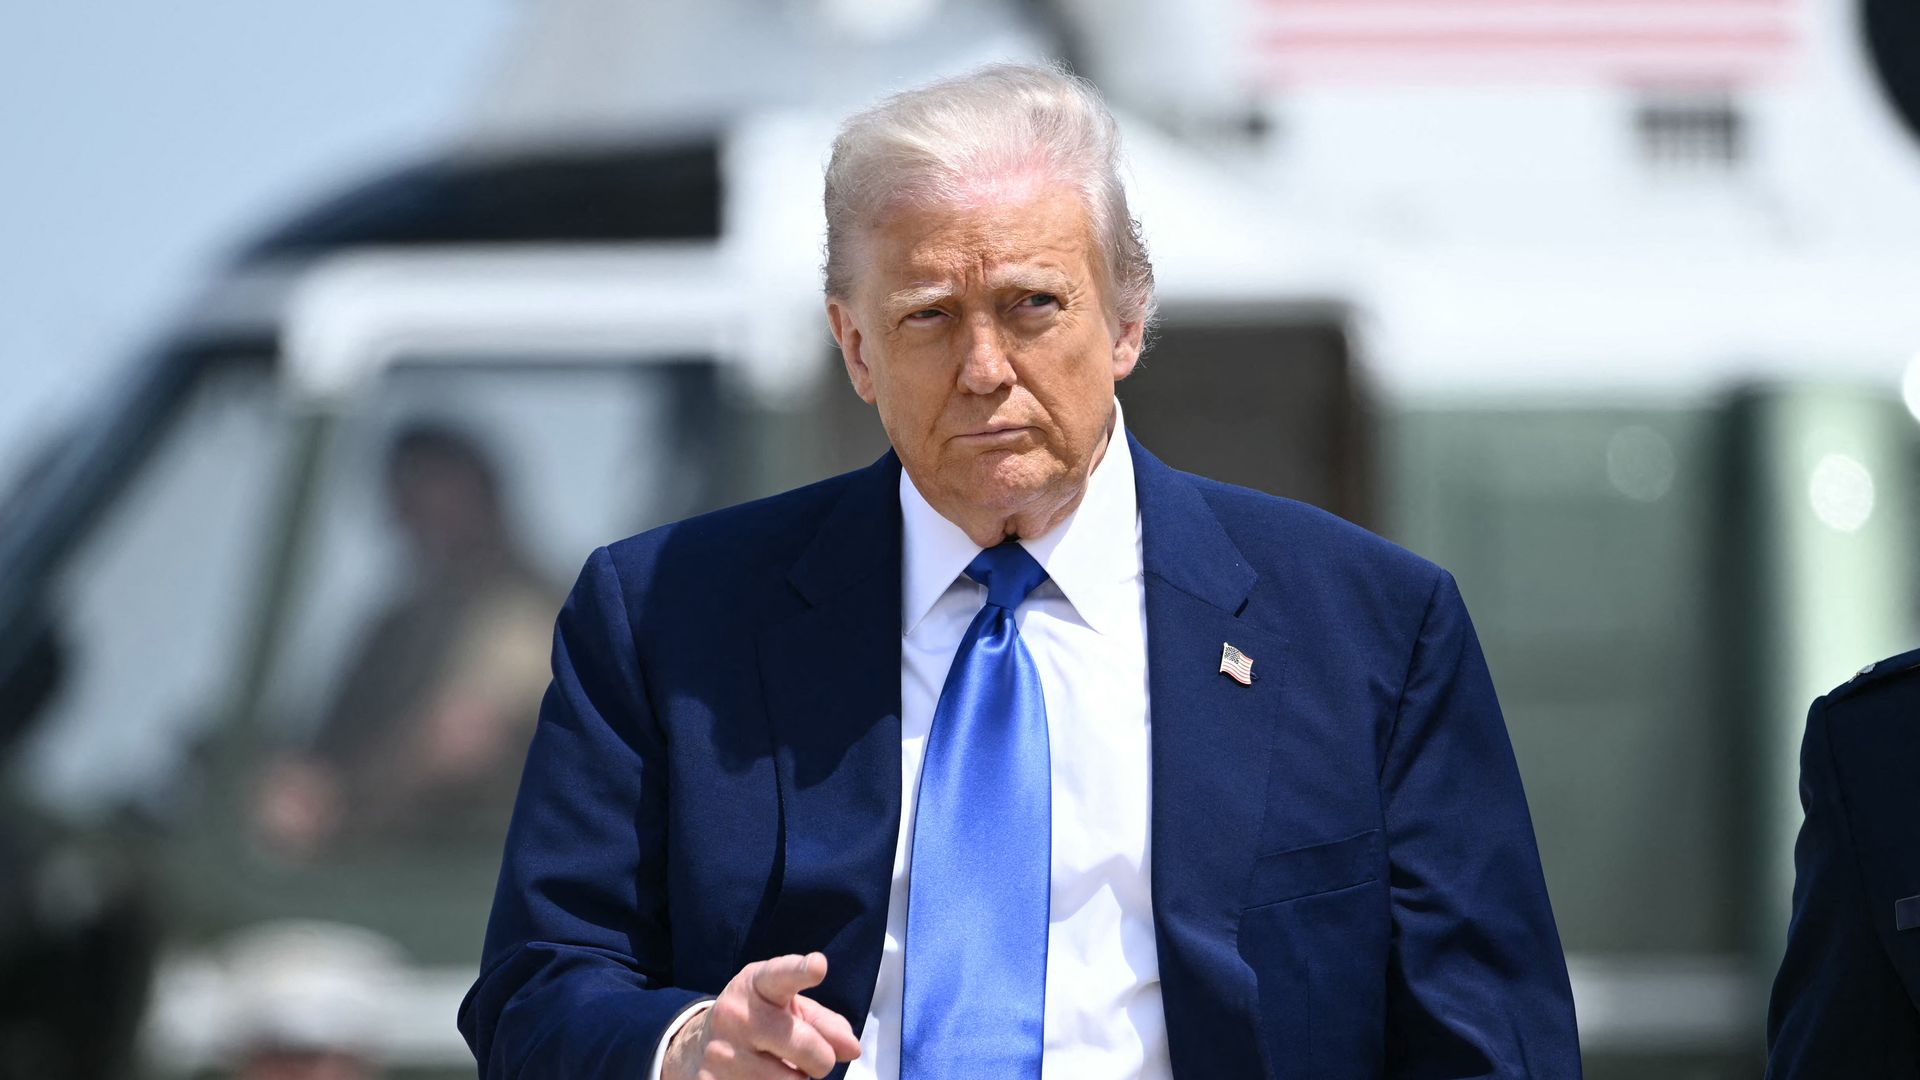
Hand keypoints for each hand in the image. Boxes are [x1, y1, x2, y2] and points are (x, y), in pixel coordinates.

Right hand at [663, 952, 861, 1079]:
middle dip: (822, 1059)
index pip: (782, 975)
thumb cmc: (762, 1019)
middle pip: (803, 1045)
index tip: (818, 966)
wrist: (701, 1043)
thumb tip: (851, 1049)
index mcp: (758, 984)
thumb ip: (825, 1023)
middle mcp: (736, 1014)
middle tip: (815, 1058)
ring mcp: (720, 1052)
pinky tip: (761, 1079)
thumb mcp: (790, 1008)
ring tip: (782, 1068)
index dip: (800, 971)